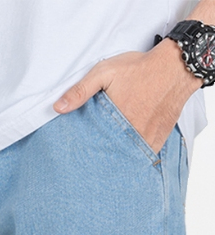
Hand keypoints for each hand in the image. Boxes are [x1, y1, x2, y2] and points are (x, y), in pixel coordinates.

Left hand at [54, 39, 201, 153]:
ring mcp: (146, 140)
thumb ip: (81, 90)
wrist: (178, 66)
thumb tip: (58, 108)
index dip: (83, 155)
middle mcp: (132, 135)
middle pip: (109, 156)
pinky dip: (131, 158)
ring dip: (114, 160)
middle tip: (87, 167)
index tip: (75, 161)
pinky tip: (122, 158)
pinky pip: (141, 157)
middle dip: (98, 160)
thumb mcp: (105, 72)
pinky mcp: (157, 140)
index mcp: (116, 122)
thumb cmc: (141, 68)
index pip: (93, 147)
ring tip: (103, 164)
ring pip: (125, 159)